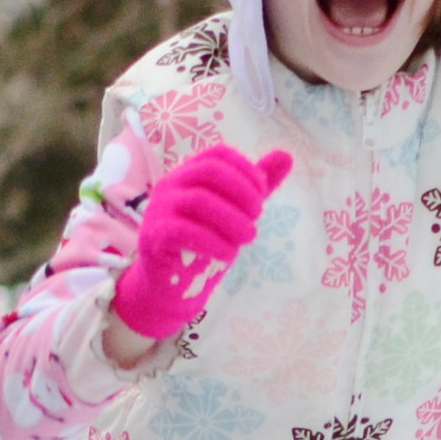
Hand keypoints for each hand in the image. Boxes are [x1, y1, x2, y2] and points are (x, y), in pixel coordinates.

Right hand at [109, 146, 292, 342]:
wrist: (171, 285)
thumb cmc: (203, 244)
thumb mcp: (234, 212)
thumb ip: (256, 186)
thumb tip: (287, 155)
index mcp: (188, 173)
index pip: (218, 154)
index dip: (246, 170)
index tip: (261, 196)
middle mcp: (170, 184)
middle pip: (209, 171)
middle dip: (242, 192)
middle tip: (258, 217)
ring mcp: (158, 209)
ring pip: (198, 200)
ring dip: (232, 219)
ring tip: (249, 238)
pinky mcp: (153, 236)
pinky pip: (183, 231)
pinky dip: (213, 242)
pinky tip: (229, 255)